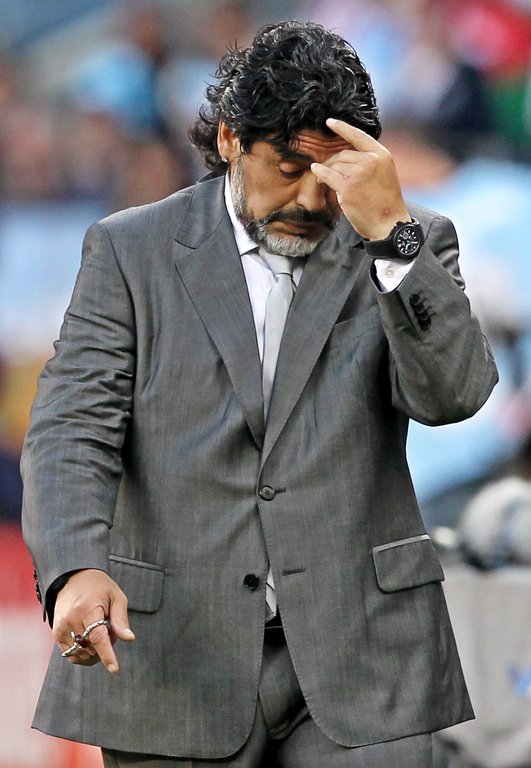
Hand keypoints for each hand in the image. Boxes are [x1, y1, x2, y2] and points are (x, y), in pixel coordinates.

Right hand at [53, 569, 134, 672]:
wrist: (73, 577)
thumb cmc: (99, 587)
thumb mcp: (116, 597)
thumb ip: (121, 619)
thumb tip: (129, 639)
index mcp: (88, 608)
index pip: (98, 637)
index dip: (107, 654)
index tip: (114, 669)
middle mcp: (71, 619)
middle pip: (92, 648)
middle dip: (105, 644)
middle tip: (108, 626)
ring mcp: (61, 627)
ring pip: (81, 654)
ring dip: (94, 650)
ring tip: (96, 629)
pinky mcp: (56, 633)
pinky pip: (71, 654)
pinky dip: (82, 653)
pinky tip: (88, 640)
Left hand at [311, 118, 410, 239]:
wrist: (389, 223)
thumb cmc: (385, 203)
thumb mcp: (385, 174)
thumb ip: (370, 162)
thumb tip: (346, 157)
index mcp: (381, 155)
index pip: (359, 136)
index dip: (342, 128)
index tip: (329, 122)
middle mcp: (370, 160)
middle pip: (342, 154)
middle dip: (332, 162)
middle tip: (325, 171)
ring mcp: (359, 173)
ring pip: (334, 165)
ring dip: (326, 171)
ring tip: (323, 179)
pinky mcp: (347, 187)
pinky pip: (327, 175)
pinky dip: (319, 173)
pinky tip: (316, 172)